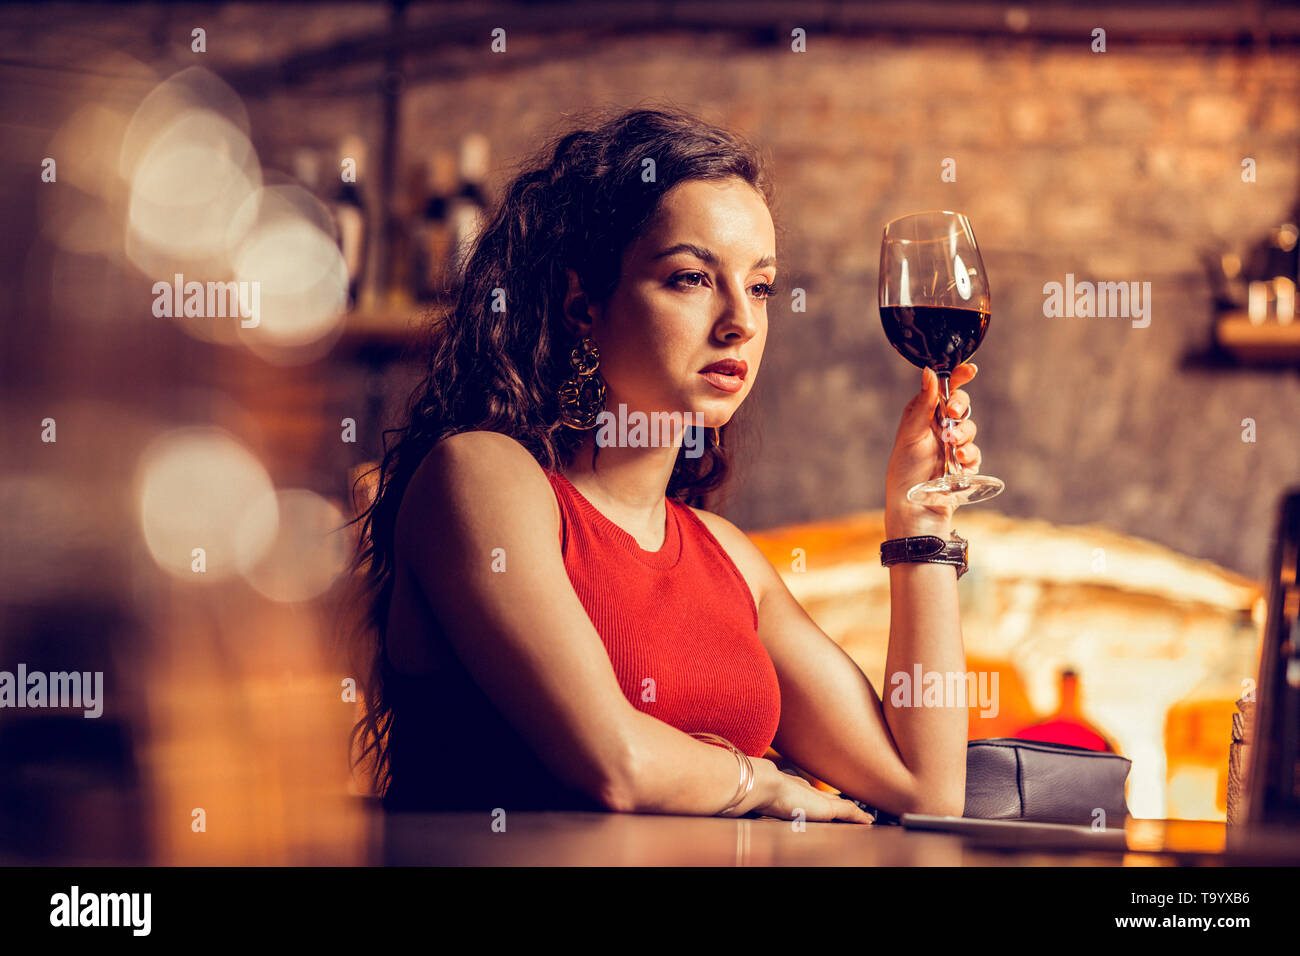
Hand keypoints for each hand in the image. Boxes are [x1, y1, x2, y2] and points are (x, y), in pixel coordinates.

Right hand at [720, 758, 875, 823]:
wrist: (761, 785)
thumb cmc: (754, 792)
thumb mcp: (757, 795)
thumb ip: (757, 795)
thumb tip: (740, 797)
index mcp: (790, 789)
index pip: (809, 795)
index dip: (817, 798)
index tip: (823, 801)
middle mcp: (806, 791)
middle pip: (826, 799)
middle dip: (837, 805)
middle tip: (850, 810)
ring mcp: (817, 799)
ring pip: (840, 806)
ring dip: (851, 812)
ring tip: (863, 817)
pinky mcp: (827, 808)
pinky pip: (849, 812)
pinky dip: (859, 816)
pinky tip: (869, 822)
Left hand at [884, 362, 982, 538]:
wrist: (914, 509)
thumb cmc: (905, 471)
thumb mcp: (910, 435)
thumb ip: (923, 405)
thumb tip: (929, 372)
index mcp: (922, 416)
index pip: (943, 390)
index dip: (957, 377)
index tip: (969, 370)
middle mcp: (938, 428)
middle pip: (961, 405)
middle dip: (961, 408)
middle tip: (953, 415)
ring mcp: (952, 446)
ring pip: (970, 428)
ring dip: (964, 434)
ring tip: (952, 446)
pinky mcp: (963, 464)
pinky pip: (975, 452)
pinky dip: (969, 455)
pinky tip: (960, 461)